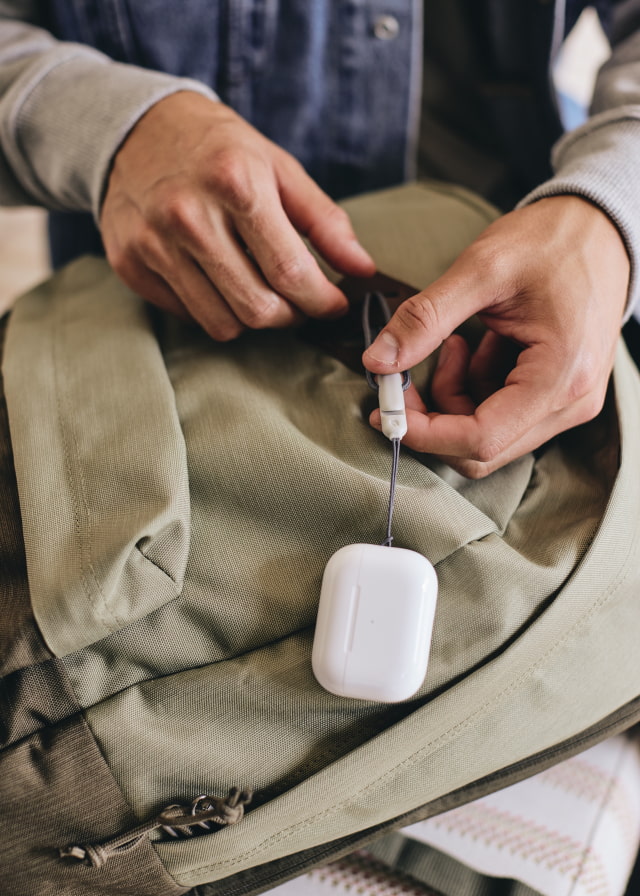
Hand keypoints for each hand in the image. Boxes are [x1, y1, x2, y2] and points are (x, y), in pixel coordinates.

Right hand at [100, 92, 374, 339]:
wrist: (137, 129)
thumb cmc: (220, 149)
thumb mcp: (279, 168)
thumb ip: (325, 222)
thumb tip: (362, 269)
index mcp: (236, 184)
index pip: (290, 272)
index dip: (321, 300)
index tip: (334, 305)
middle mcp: (189, 217)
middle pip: (257, 308)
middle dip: (290, 316)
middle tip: (298, 302)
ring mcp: (154, 243)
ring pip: (222, 324)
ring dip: (253, 318)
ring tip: (261, 291)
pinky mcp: (130, 264)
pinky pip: (188, 315)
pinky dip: (213, 309)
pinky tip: (219, 281)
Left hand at [363, 196, 629, 477]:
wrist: (599, 228)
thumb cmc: (551, 241)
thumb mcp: (481, 269)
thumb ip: (425, 319)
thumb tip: (376, 361)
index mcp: (561, 376)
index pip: (481, 438)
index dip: (425, 433)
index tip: (383, 409)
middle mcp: (571, 402)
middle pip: (482, 449)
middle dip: (432, 419)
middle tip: (402, 377)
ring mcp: (567, 403)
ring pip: (486, 435)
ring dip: (452, 398)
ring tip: (453, 342)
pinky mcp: (557, 396)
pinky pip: (500, 415)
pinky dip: (472, 388)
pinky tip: (476, 347)